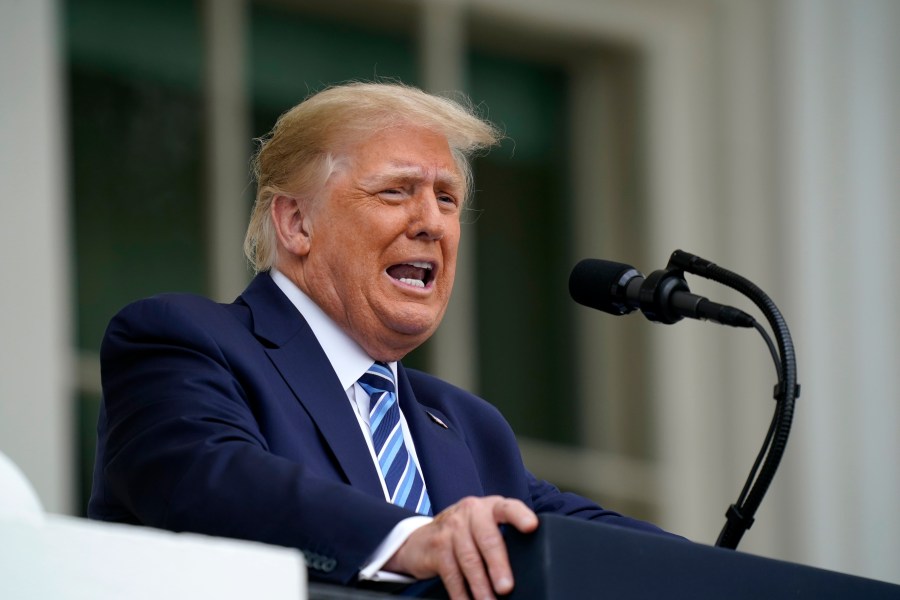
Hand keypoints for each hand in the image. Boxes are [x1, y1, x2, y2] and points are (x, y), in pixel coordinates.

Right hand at [383, 496, 538, 599]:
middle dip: (498, 565)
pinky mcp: (437, 546)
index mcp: (491, 507)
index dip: (520, 516)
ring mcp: (451, 528)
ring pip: (469, 560)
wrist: (424, 538)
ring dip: (481, 586)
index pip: (508, 508)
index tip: (531, 527)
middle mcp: (471, 512)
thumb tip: (532, 566)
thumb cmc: (466, 534)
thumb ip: (504, 536)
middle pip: (488, 539)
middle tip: (506, 587)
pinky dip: (461, 593)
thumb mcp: (485, 526)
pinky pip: (452, 574)